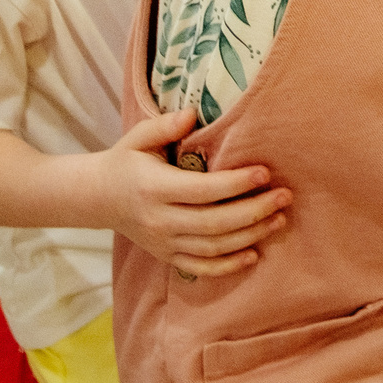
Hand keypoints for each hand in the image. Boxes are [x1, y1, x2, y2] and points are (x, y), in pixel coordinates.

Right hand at [90, 107, 290, 278]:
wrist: (98, 198)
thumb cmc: (125, 162)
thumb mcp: (138, 138)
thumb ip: (164, 126)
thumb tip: (193, 114)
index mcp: (153, 188)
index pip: (202, 190)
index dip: (236, 183)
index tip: (265, 173)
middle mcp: (160, 220)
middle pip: (214, 223)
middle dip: (254, 211)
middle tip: (284, 196)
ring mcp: (163, 243)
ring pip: (213, 247)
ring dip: (250, 236)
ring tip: (279, 220)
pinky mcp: (167, 256)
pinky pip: (201, 268)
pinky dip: (228, 266)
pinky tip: (254, 254)